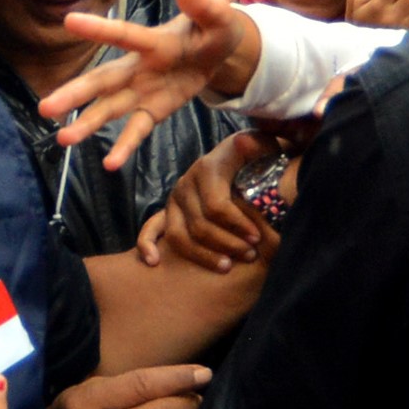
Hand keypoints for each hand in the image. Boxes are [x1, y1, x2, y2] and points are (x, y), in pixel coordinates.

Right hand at [42, 0, 261, 164]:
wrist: (218, 53)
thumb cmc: (213, 29)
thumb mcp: (217, 17)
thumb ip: (202, 4)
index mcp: (154, 41)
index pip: (125, 35)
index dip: (100, 29)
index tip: (69, 22)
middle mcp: (138, 67)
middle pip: (102, 81)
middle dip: (75, 94)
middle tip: (45, 107)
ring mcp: (141, 91)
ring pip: (109, 108)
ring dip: (87, 124)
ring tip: (62, 140)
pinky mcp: (151, 111)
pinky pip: (135, 129)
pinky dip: (124, 146)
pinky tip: (109, 165)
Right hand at [133, 136, 275, 276]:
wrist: (241, 159)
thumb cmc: (255, 157)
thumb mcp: (261, 146)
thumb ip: (257, 145)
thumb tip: (241, 143)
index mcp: (207, 168)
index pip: (216, 204)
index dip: (237, 225)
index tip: (257, 238)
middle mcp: (186, 183)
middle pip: (199, 225)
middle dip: (227, 244)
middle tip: (250, 255)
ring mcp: (174, 199)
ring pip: (179, 235)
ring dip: (202, 255)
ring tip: (226, 266)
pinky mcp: (167, 211)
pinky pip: (151, 229)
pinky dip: (148, 245)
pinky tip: (155, 261)